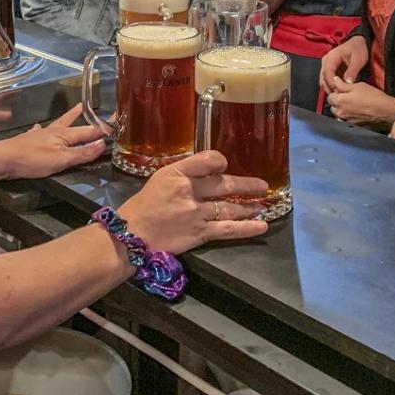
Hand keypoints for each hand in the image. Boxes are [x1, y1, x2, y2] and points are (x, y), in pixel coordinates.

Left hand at [0, 105, 106, 180]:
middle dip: (85, 117)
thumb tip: (103, 143)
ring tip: (76, 109)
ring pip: (58, 124)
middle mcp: (53, 131)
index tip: (116, 123)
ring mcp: (40, 134)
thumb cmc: (33, 160)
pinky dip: (43, 128)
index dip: (102, 129)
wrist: (3, 158)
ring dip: (68, 118)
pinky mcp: (29, 140)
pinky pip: (40, 131)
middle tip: (95, 108)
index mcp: (64, 135)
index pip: (88, 131)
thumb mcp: (62, 160)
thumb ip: (82, 153)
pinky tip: (39, 127)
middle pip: (73, 123)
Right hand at [118, 151, 268, 254]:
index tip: (225, 166)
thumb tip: (210, 170)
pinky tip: (261, 226)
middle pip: (225, 184)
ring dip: (249, 206)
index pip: (207, 160)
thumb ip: (185, 173)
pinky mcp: (200, 233)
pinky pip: (228, 229)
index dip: (220, 161)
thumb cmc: (144, 204)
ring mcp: (196, 213)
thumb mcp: (161, 178)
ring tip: (262, 205)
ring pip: (230, 207)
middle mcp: (190, 191)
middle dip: (247, 185)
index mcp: (177, 173)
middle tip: (262, 186)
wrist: (132, 234)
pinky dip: (247, 228)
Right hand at [319, 36, 368, 94]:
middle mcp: (325, 61)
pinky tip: (339, 91)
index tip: (339, 91)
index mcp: (331, 57)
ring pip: (323, 81)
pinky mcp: (329, 70)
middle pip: (323, 78)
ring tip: (340, 95)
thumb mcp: (358, 60)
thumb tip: (347, 84)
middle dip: (330, 88)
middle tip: (339, 96)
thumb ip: (352, 71)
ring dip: (330, 88)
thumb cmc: (358, 50)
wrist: (358, 44)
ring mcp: (326, 66)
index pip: (327, 73)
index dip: (332, 83)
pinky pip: (327, 80)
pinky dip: (331, 86)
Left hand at [326, 80, 394, 125]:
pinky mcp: (353, 123)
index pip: (329, 96)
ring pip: (338, 113)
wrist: (385, 109)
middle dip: (338, 100)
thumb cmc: (373, 97)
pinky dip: (348, 114)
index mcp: (340, 101)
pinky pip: (346, 118)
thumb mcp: (357, 86)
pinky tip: (356, 109)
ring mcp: (346, 119)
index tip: (341, 90)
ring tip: (353, 103)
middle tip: (348, 95)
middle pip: (333, 106)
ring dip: (342, 108)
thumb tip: (335, 81)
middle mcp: (341, 112)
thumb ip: (343, 85)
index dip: (335, 92)